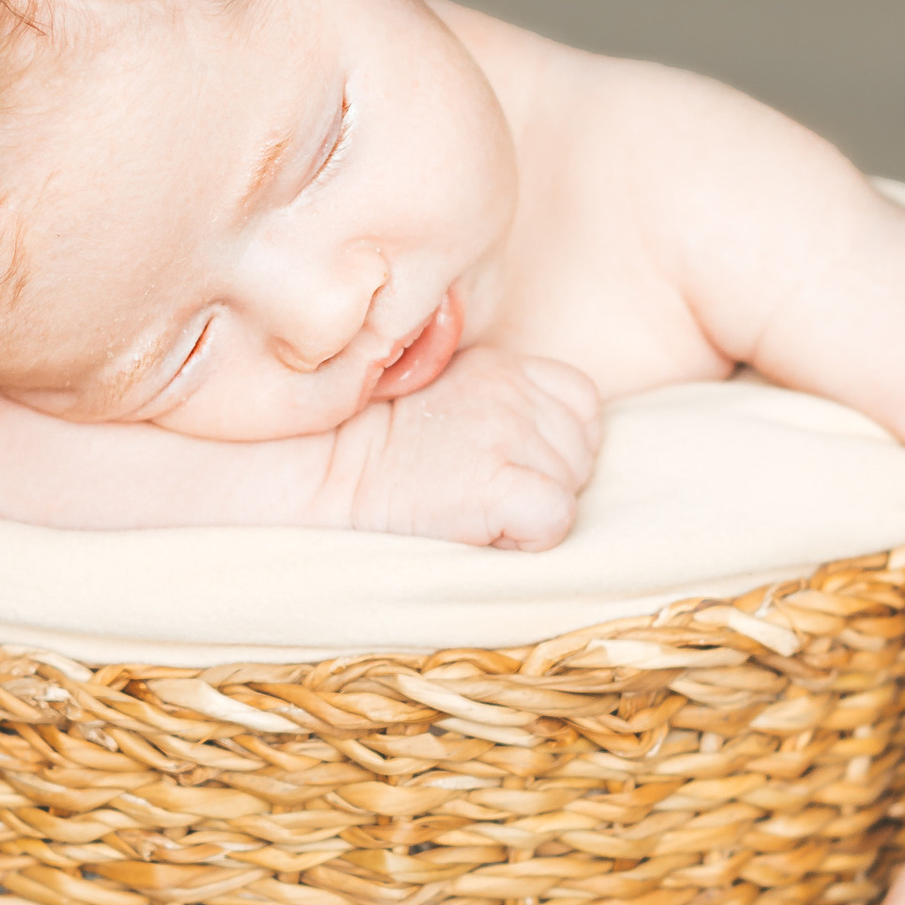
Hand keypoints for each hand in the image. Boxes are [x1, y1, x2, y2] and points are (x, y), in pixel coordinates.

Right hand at [346, 349, 602, 550]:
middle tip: (477, 489)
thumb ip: (500, 402)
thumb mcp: (444, 398)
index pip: (580, 401)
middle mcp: (512, 390)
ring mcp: (508, 433)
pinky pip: (556, 519)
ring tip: (470, 506)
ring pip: (571, 487)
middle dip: (546, 479)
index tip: (503, 463)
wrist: (323, 473)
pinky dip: (527, 538)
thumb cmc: (376, 452)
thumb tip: (543, 445)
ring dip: (532, 508)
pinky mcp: (501, 482)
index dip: (555, 443)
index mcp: (503, 365)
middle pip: (581, 450)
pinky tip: (480, 529)